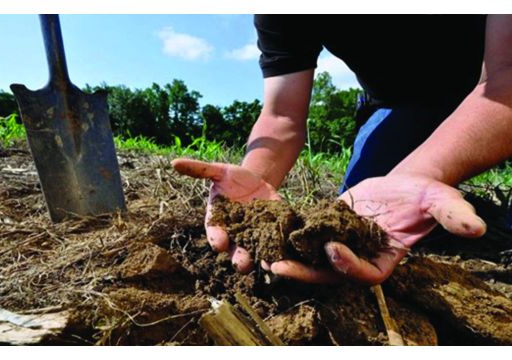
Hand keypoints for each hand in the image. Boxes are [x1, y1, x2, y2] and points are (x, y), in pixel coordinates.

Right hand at [171, 158, 279, 272]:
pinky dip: (279, 251)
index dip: (216, 239)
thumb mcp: (218, 171)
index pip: (215, 234)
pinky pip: (274, 246)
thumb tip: (174, 162)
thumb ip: (199, 170)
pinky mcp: (271, 233)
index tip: (219, 243)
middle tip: (241, 265)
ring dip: (260, 260)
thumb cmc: (232, 177)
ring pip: (255, 253)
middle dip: (238, 259)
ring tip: (266, 265)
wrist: (256, 180)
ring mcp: (254, 236)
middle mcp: (235, 234)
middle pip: (235, 252)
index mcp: (219, 222)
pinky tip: (284, 254)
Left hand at [270, 174, 486, 283]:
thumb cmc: (423, 195)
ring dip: (289, 258)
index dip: (348, 265)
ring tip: (263, 254)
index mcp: (384, 260)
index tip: (332, 250)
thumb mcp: (440, 200)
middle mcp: (359, 258)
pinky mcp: (326, 229)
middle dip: (305, 271)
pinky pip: (305, 237)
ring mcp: (341, 245)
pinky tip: (267, 231)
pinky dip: (288, 236)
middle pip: (329, 273)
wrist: (404, 184)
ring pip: (312, 259)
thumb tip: (474, 227)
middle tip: (279, 265)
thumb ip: (452, 214)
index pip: (364, 274)